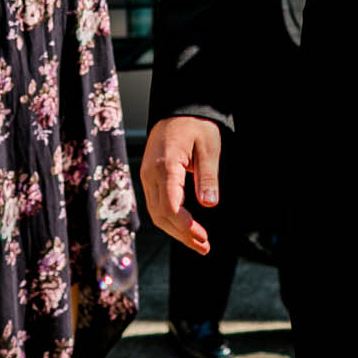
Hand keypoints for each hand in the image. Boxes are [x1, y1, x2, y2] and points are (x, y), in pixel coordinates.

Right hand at [141, 117, 220, 253]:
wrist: (177, 111)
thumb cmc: (195, 126)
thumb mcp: (209, 147)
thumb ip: (207, 177)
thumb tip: (209, 204)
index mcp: (165, 166)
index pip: (170, 205)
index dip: (185, 225)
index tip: (201, 236)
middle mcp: (150, 175)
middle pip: (161, 215)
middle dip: (182, 234)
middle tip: (205, 247)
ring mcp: (147, 177)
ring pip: (156, 213)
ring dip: (176, 231)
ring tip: (199, 244)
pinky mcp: (150, 179)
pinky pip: (156, 205)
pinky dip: (170, 220)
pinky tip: (185, 229)